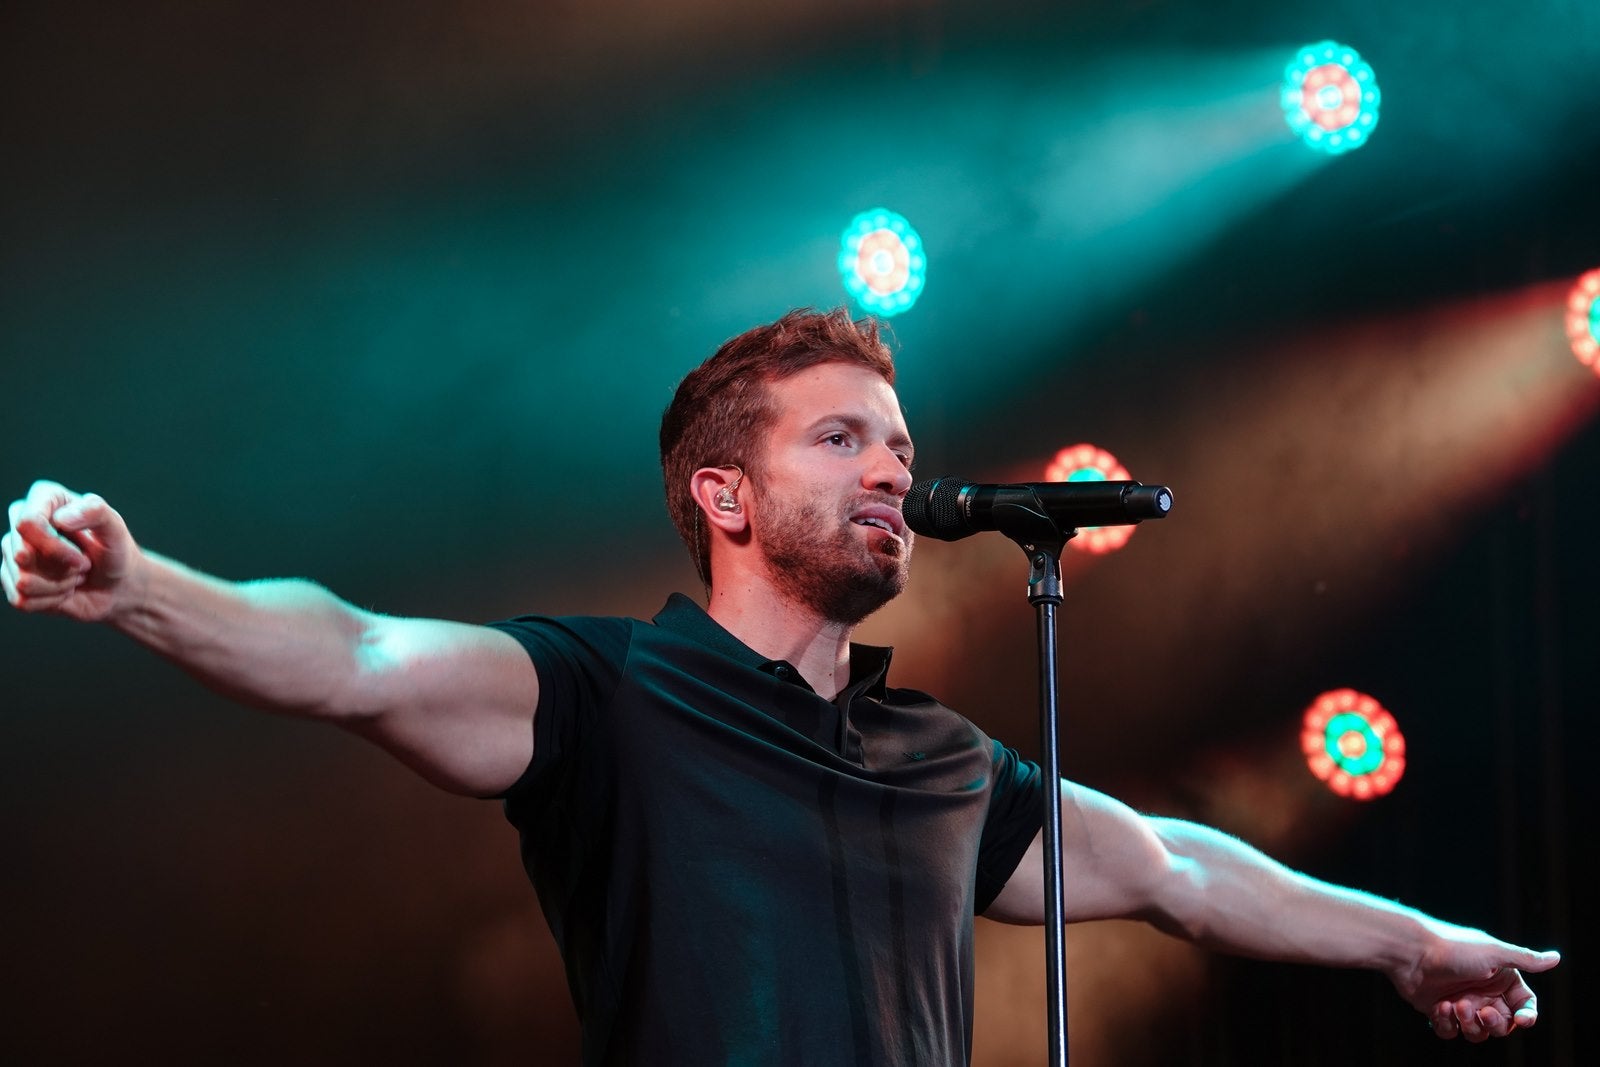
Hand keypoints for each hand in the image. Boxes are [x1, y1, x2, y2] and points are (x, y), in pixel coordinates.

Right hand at [2, 480, 139, 621]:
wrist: (117, 584)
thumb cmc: (115, 551)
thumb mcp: (116, 529)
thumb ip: (97, 512)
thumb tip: (61, 519)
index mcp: (44, 498)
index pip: (27, 523)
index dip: (54, 548)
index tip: (83, 558)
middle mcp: (21, 522)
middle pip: (20, 554)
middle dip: (61, 569)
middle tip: (84, 566)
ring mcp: (13, 552)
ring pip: (22, 581)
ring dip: (58, 586)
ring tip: (76, 576)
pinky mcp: (12, 580)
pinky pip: (22, 600)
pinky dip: (51, 601)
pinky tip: (64, 589)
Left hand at [1389, 921, 1559, 1041]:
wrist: (1410, 951)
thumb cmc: (1454, 948)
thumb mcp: (1494, 952)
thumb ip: (1525, 959)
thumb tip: (1556, 958)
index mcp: (1500, 979)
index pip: (1524, 1006)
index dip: (1526, 1017)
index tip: (1523, 1021)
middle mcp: (1482, 992)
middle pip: (1502, 1025)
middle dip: (1493, 1023)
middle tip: (1480, 1011)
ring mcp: (1461, 1002)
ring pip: (1477, 1032)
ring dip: (1469, 1024)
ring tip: (1454, 1005)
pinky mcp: (1439, 1010)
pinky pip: (1451, 1031)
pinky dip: (1446, 1024)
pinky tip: (1439, 1007)